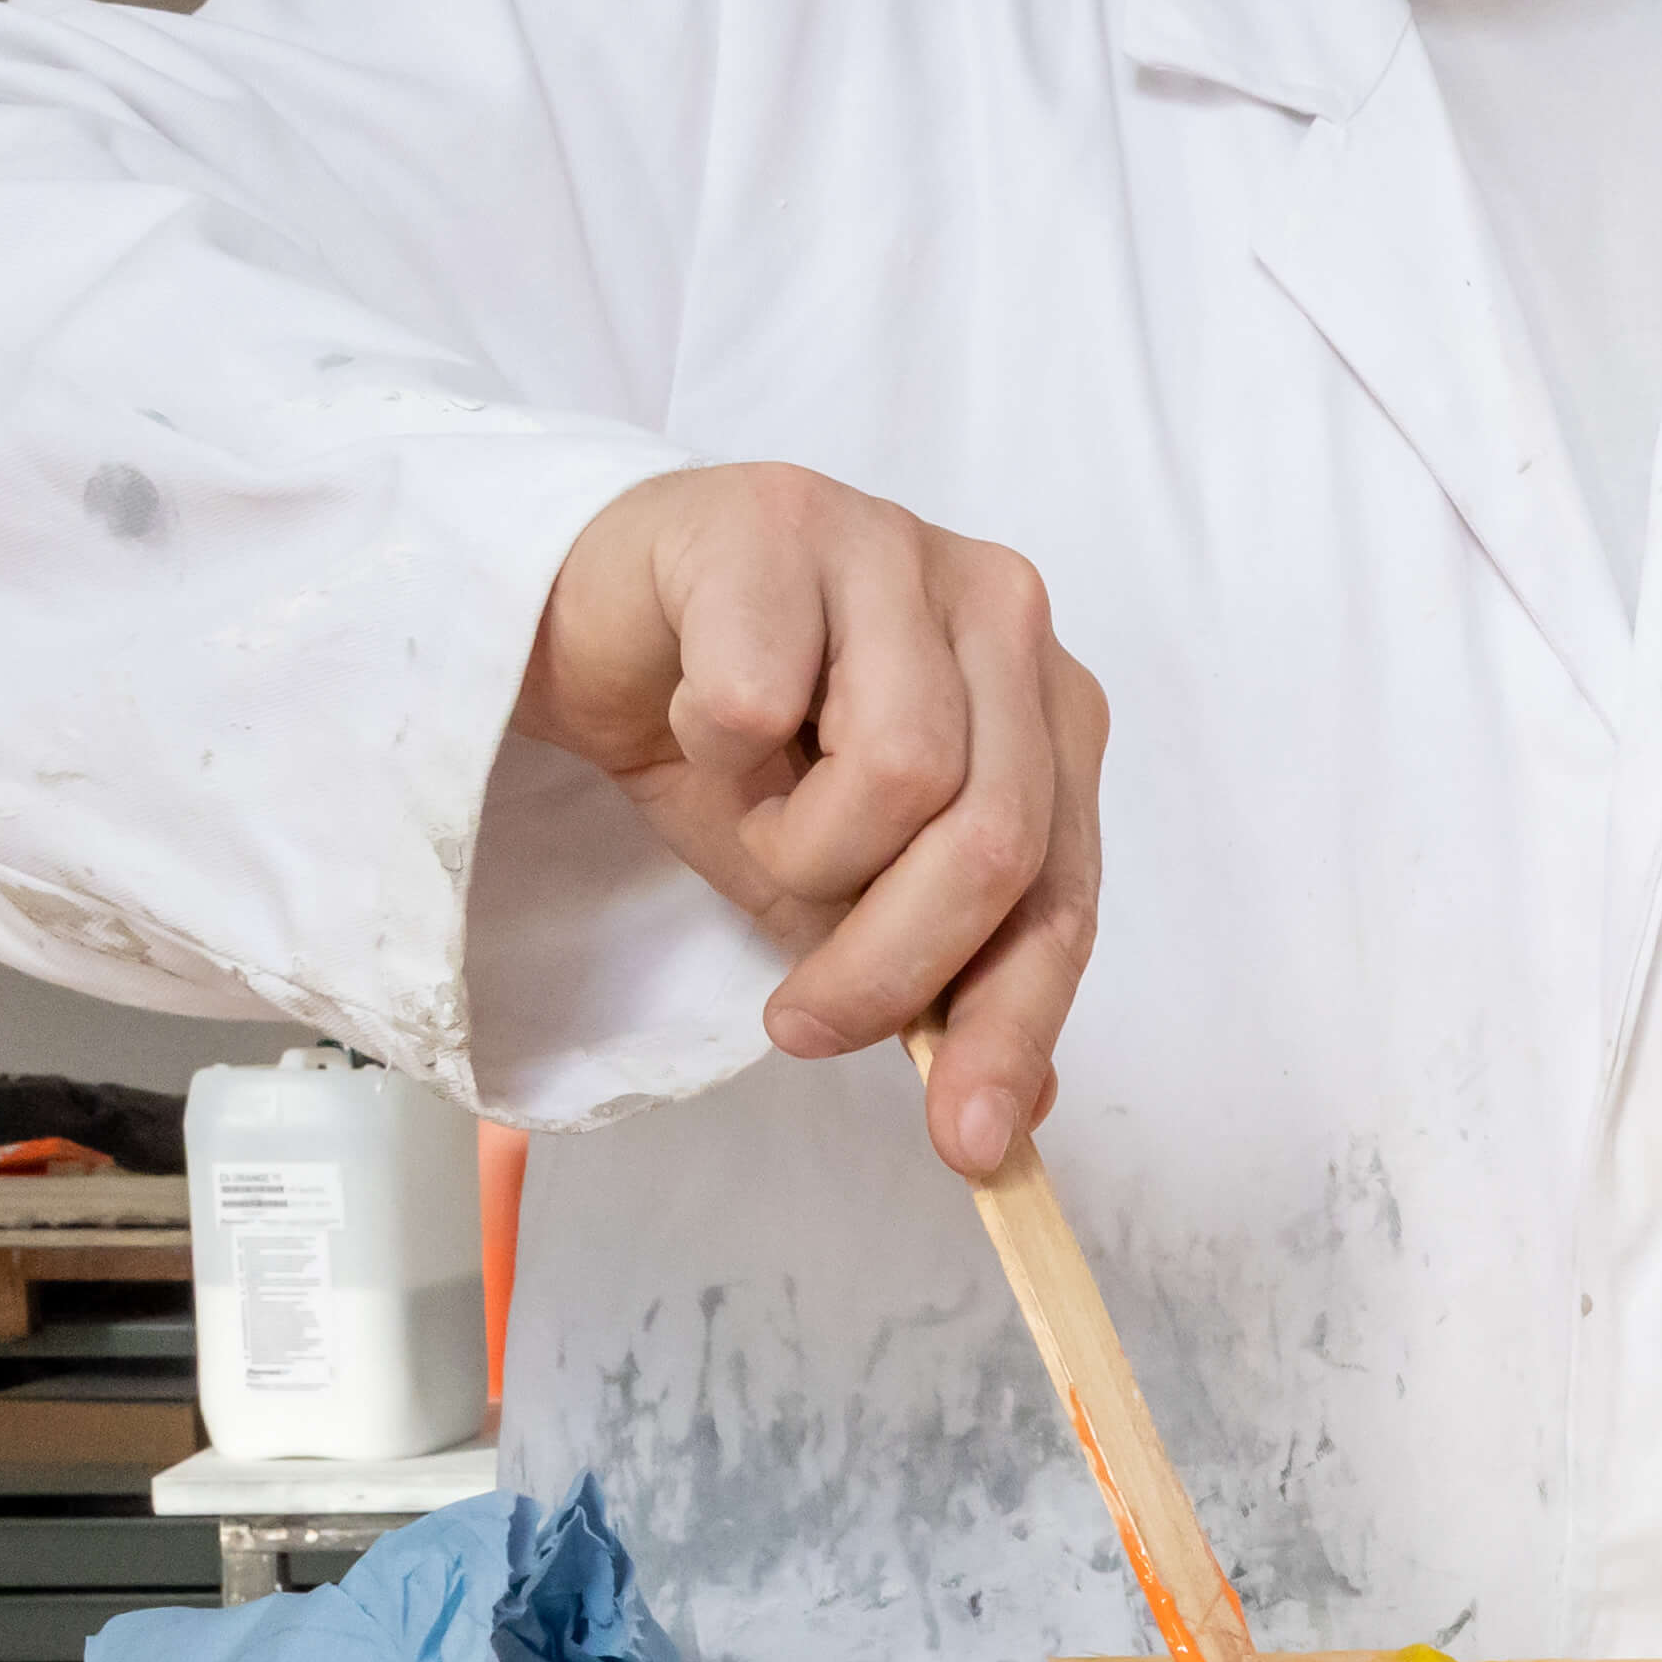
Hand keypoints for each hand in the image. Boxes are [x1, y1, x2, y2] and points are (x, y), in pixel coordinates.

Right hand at [517, 464, 1107, 1179]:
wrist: (599, 632)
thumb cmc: (741, 754)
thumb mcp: (846, 893)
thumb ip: (937, 979)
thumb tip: (1006, 1116)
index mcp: (1050, 708)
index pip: (1063, 892)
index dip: (1014, 1024)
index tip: (965, 1142)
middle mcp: (1002, 613)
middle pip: (991, 841)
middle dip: (888, 966)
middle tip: (799, 1023)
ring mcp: (899, 550)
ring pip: (898, 772)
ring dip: (794, 847)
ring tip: (751, 817)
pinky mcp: (782, 519)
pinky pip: (762, 698)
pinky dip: (712, 749)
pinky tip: (695, 718)